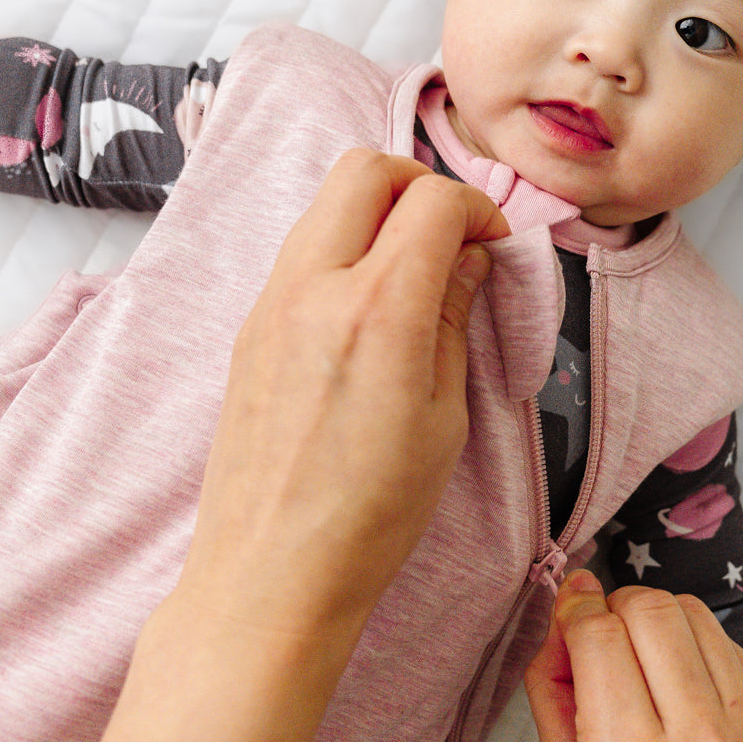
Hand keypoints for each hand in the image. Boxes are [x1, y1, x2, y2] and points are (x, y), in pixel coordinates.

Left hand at [0, 151, 509, 741]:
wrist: (271, 571)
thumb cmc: (370, 513)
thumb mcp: (443, 417)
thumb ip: (451, 320)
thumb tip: (464, 261)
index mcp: (378, 309)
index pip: (433, 201)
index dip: (477, 209)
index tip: (492, 245)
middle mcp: (315, 286)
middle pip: (365, 169)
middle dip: (419, 183)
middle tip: (449, 235)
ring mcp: (271, 302)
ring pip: (325, 204)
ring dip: (375, 213)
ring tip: (410, 273)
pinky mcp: (250, 327)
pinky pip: (300, 252)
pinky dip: (341, 249)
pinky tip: (366, 308)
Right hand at [524, 572, 742, 741]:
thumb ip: (552, 688)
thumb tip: (565, 608)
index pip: (598, 634)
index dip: (574, 610)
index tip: (568, 613)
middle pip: (649, 609)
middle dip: (614, 609)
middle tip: (602, 639)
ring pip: (691, 612)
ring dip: (655, 620)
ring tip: (641, 661)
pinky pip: (727, 642)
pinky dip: (693, 645)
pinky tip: (679, 684)